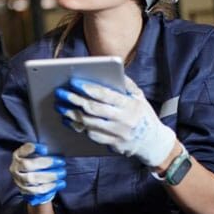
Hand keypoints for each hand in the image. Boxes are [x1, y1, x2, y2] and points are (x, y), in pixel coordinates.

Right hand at [10, 142, 65, 205]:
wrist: (31, 185)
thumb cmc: (36, 167)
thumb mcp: (35, 157)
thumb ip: (41, 154)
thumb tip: (52, 151)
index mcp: (17, 156)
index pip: (22, 151)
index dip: (31, 149)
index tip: (45, 149)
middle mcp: (15, 168)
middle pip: (27, 165)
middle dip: (46, 163)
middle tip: (61, 162)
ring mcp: (19, 181)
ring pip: (32, 179)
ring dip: (50, 176)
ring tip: (62, 173)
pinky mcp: (26, 192)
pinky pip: (38, 190)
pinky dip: (50, 186)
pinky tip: (60, 183)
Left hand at [56, 75, 175, 167]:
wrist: (153, 142)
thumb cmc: (142, 114)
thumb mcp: (139, 96)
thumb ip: (126, 84)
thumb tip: (110, 69)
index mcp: (130, 105)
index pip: (106, 95)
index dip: (88, 89)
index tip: (73, 82)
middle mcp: (124, 120)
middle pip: (94, 109)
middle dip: (74, 99)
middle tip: (60, 93)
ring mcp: (118, 134)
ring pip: (89, 123)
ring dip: (71, 113)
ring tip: (60, 105)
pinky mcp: (112, 144)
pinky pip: (91, 135)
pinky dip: (77, 126)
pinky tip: (68, 120)